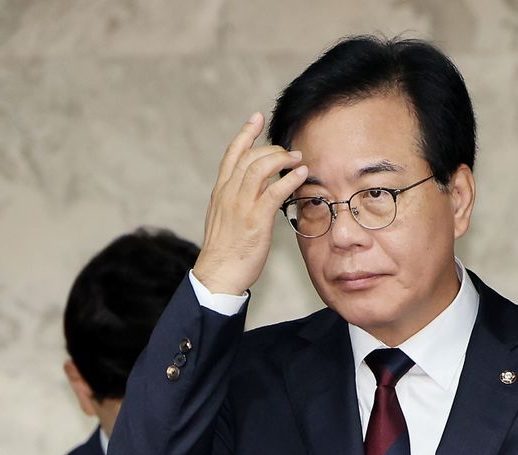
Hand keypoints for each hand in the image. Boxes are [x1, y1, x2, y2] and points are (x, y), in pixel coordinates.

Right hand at [193, 112, 307, 294]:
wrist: (218, 274)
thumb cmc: (225, 250)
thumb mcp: (224, 218)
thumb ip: (236, 200)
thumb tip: (255, 190)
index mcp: (220, 192)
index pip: (232, 154)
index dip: (245, 133)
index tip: (256, 117)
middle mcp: (228, 193)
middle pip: (249, 156)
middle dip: (272, 148)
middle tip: (289, 152)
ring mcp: (241, 205)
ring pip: (260, 168)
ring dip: (282, 159)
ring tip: (298, 159)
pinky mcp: (255, 220)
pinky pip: (274, 192)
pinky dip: (288, 179)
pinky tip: (300, 174)